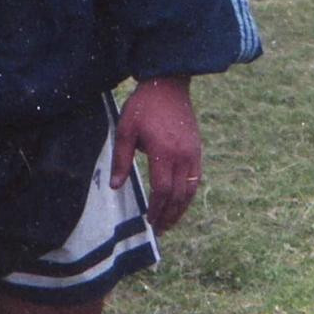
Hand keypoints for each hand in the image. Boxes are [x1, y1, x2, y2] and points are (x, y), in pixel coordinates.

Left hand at [109, 77, 201, 233]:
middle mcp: (182, 155)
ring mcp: (193, 153)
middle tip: (159, 229)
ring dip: (181, 209)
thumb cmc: (143, 106)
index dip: (156, 208)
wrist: (169, 85)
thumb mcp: (126, 129)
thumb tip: (116, 186)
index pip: (162, 190)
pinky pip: (196, 178)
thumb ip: (121, 159)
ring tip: (170, 221)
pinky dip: (188, 194)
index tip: (149, 220)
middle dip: (169, 215)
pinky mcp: (197, 149)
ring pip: (190, 190)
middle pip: (178, 195)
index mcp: (163, 151)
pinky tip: (180, 202)